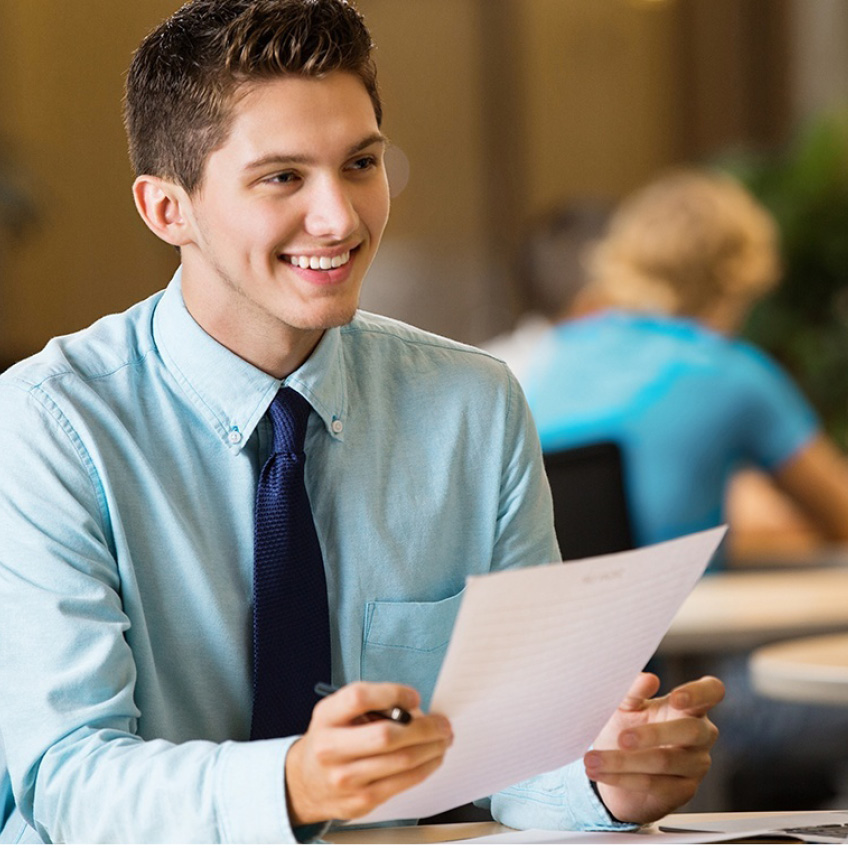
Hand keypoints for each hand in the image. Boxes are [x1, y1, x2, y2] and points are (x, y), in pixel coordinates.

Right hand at [285, 681, 452, 825]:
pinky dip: (425, 768)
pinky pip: (402, 783)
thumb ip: (371, 704)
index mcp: (326, 718)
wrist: (305, 782)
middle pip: (387, 735)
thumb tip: (415, 709)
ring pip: (401, 761)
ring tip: (443, 738)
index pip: (359, 698)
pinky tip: (432, 758)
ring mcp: (345, 779)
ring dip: (432, 748)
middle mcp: (331, 749)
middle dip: (424, 728)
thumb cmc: (332, 738)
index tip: (414, 696)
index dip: (393, 693)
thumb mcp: (338, 712)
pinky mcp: (361, 801)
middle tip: (443, 723)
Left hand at [584, 672, 723, 823]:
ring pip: (665, 761)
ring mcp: (696, 764)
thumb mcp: (625, 707)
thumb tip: (648, 679)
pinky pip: (654, 784)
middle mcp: (700, 734)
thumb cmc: (626, 727)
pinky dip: (622, 778)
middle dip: (653, 734)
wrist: (616, 769)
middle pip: (690, 731)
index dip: (699, 693)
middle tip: (621, 738)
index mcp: (690, 705)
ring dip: (624, 761)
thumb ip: (633, 692)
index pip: (712, 692)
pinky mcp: (684, 790)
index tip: (676, 697)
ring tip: (593, 759)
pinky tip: (599, 772)